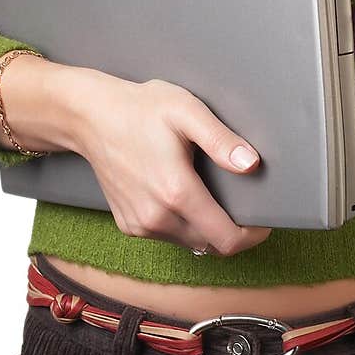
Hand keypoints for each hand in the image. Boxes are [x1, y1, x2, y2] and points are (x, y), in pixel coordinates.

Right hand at [68, 71, 272, 256]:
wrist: (92, 118)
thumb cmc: (141, 109)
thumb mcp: (186, 111)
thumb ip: (221, 140)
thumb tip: (251, 164)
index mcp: (177, 192)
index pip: (226, 239)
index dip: (251, 235)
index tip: (262, 221)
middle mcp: (157, 217)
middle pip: (210, 245)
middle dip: (231, 231)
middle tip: (241, 203)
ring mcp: (140, 225)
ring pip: (189, 242)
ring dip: (206, 227)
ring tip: (210, 193)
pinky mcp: (129, 225)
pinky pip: (167, 235)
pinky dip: (182, 224)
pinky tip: (181, 195)